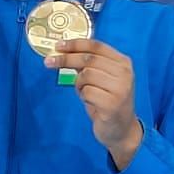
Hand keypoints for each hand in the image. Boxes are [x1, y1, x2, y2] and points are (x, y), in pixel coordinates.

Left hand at [44, 39, 142, 168]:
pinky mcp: (112, 104)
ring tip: (84, 92)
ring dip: (78, 84)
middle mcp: (124, 73)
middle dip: (66, 59)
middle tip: (48, 62)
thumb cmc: (108, 102)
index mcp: (123, 62)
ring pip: (86, 75)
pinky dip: (83, 96)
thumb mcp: (101, 79)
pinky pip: (87, 92)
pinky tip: (91, 102)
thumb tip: (63, 52)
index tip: (58, 45)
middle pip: (88, 59)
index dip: (75, 44)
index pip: (96, 46)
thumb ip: (88, 65)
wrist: (122, 130)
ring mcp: (120, 88)